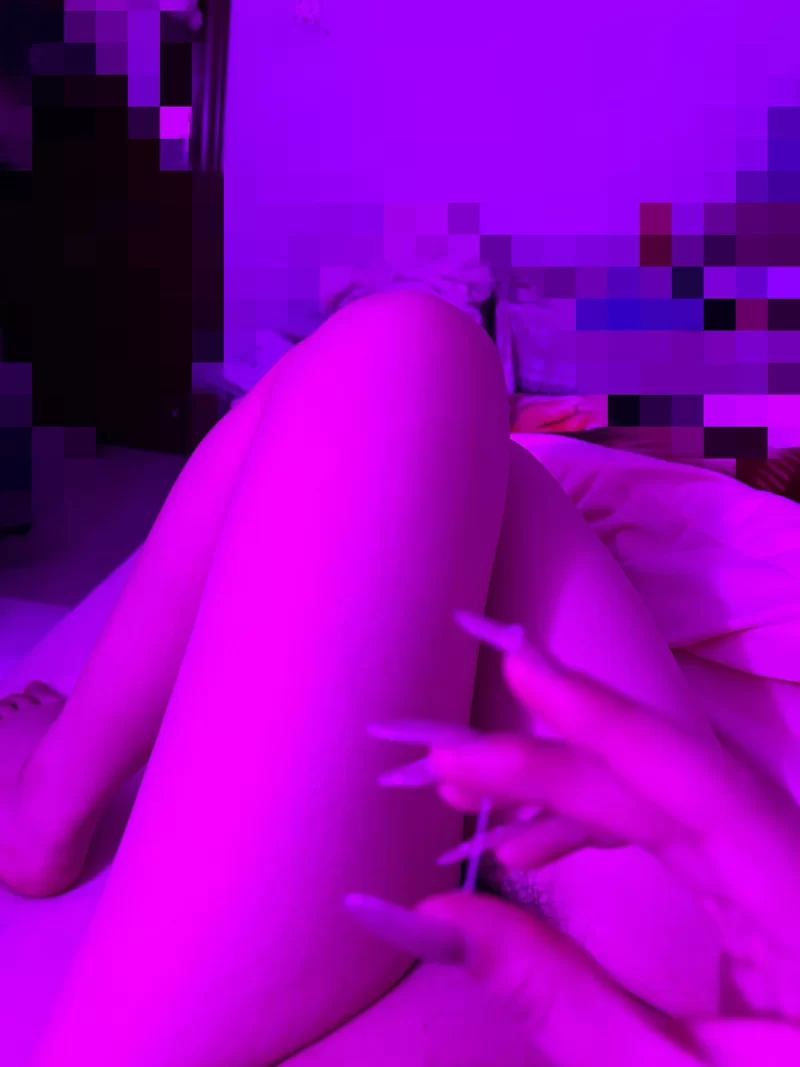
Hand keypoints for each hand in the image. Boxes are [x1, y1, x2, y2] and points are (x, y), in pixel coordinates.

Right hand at [412, 613, 799, 1064]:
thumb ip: (557, 997)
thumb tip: (435, 918)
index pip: (711, 791)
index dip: (611, 722)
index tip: (523, 671)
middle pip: (677, 791)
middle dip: (560, 768)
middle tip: (456, 764)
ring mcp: (788, 881)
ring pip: (675, 805)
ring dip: (572, 794)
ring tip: (475, 801)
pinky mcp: (766, 899)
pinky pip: (683, 838)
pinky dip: (605, 831)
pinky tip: (533, 845)